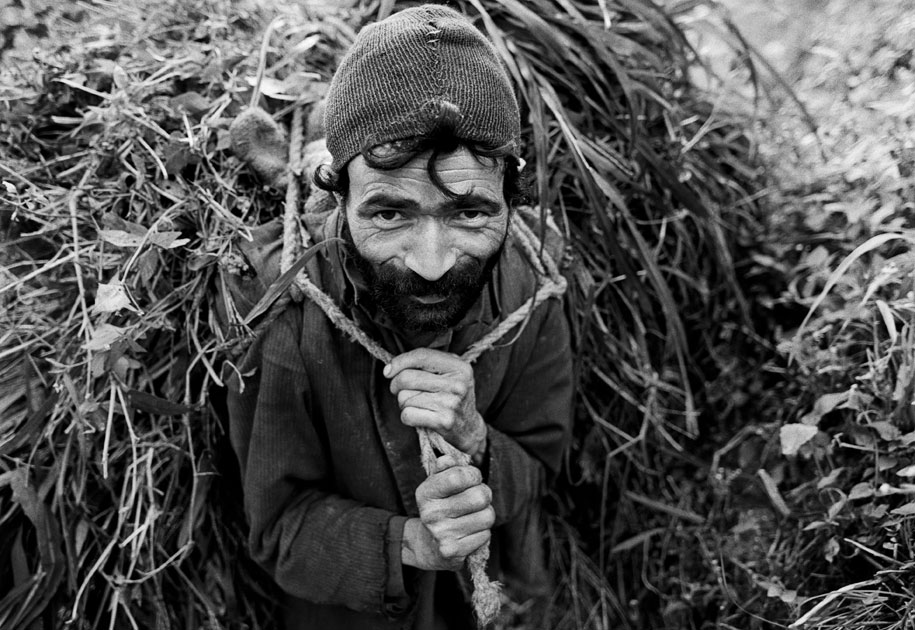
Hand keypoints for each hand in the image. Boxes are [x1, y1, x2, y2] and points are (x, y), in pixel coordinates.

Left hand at [385, 348, 486, 455]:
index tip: (388, 371)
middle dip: (396, 385)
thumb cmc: (452, 397)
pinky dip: (407, 416)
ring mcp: (451, 403)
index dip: (399, 361)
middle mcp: (457, 384)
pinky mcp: (443, 421)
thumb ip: (426, 363)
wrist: (469, 428)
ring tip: (416, 405)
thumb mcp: (450, 373)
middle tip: (401, 391)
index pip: (422, 356)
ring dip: (404, 403)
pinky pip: (408, 414)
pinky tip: (418, 416)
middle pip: (407, 378)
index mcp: (459, 367)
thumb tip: (389, 369)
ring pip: (405, 397)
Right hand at [402, 455, 494, 570]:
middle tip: (475, 500)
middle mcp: (431, 514)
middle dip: (484, 495)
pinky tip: (469, 533)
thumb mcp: (437, 485)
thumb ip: (445, 468)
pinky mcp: (453, 552)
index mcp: (425, 493)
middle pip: (480, 496)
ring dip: (485, 515)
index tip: (471, 479)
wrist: (428, 546)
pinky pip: (485, 535)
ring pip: (487, 516)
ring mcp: (441, 534)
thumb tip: (448, 459)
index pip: (459, 476)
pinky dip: (482, 533)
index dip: (473, 475)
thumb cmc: (440, 508)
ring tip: (473, 517)